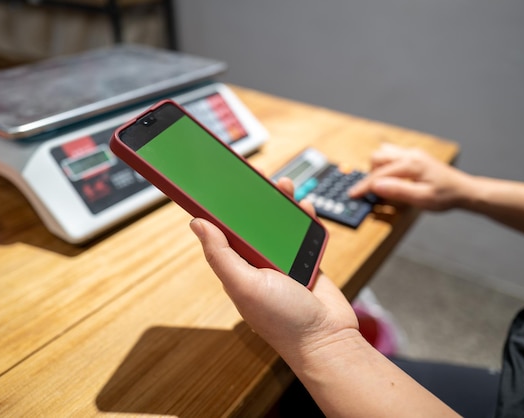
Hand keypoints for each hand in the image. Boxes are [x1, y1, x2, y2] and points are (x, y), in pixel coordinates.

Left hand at [189, 177, 358, 362]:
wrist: (326, 338)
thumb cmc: (283, 319)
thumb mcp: (244, 285)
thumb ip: (221, 254)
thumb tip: (197, 223)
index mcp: (238, 267)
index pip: (224, 231)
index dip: (220, 207)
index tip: (218, 182)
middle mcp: (258, 262)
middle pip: (253, 221)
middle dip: (254, 198)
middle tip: (257, 177)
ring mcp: (284, 260)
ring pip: (278, 223)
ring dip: (281, 203)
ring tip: (284, 185)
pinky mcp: (305, 259)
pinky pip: (302, 232)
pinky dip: (305, 217)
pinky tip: (305, 206)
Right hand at [348, 144, 471, 210]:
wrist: (463, 190)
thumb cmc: (445, 196)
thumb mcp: (422, 199)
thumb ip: (398, 191)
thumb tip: (376, 186)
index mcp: (411, 164)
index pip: (379, 175)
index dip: (364, 186)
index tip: (352, 195)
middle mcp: (410, 154)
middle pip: (377, 157)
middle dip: (370, 175)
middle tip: (374, 192)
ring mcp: (412, 153)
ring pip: (383, 153)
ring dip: (378, 168)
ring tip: (384, 185)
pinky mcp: (414, 156)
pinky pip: (392, 154)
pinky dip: (386, 165)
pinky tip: (392, 177)